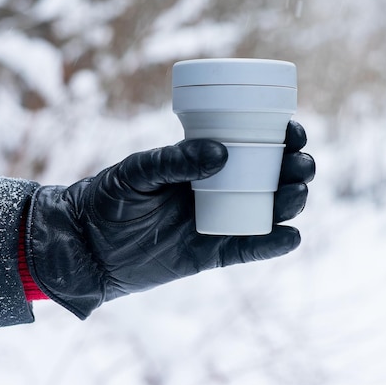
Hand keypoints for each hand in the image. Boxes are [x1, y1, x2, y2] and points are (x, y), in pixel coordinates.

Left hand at [25, 121, 314, 318]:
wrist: (85, 245)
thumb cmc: (107, 198)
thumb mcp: (136, 171)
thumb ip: (173, 160)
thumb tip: (221, 153)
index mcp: (202, 161)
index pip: (252, 145)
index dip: (281, 137)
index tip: (293, 131)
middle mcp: (217, 189)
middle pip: (271, 177)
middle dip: (295, 169)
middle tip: (300, 164)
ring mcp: (216, 221)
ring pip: (266, 211)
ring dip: (291, 203)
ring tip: (295, 195)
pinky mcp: (210, 253)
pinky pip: (247, 249)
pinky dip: (270, 245)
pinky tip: (289, 237)